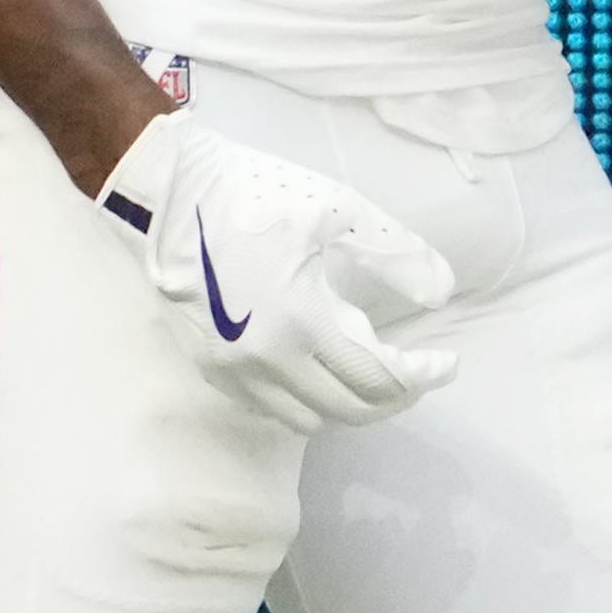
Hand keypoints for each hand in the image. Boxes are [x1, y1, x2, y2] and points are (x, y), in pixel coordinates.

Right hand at [99, 94, 455, 430]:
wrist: (164, 193)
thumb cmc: (253, 193)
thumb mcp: (338, 210)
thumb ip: (396, 254)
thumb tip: (441, 293)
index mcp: (302, 322)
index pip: (381, 378)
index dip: (424, 376)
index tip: (447, 362)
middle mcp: (266, 361)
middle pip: (351, 412)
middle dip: (393, 395)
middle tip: (412, 367)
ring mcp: (234, 370)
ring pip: (310, 419)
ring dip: (347, 400)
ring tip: (363, 363)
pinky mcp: (211, 367)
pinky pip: (272, 406)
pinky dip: (305, 396)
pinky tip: (315, 361)